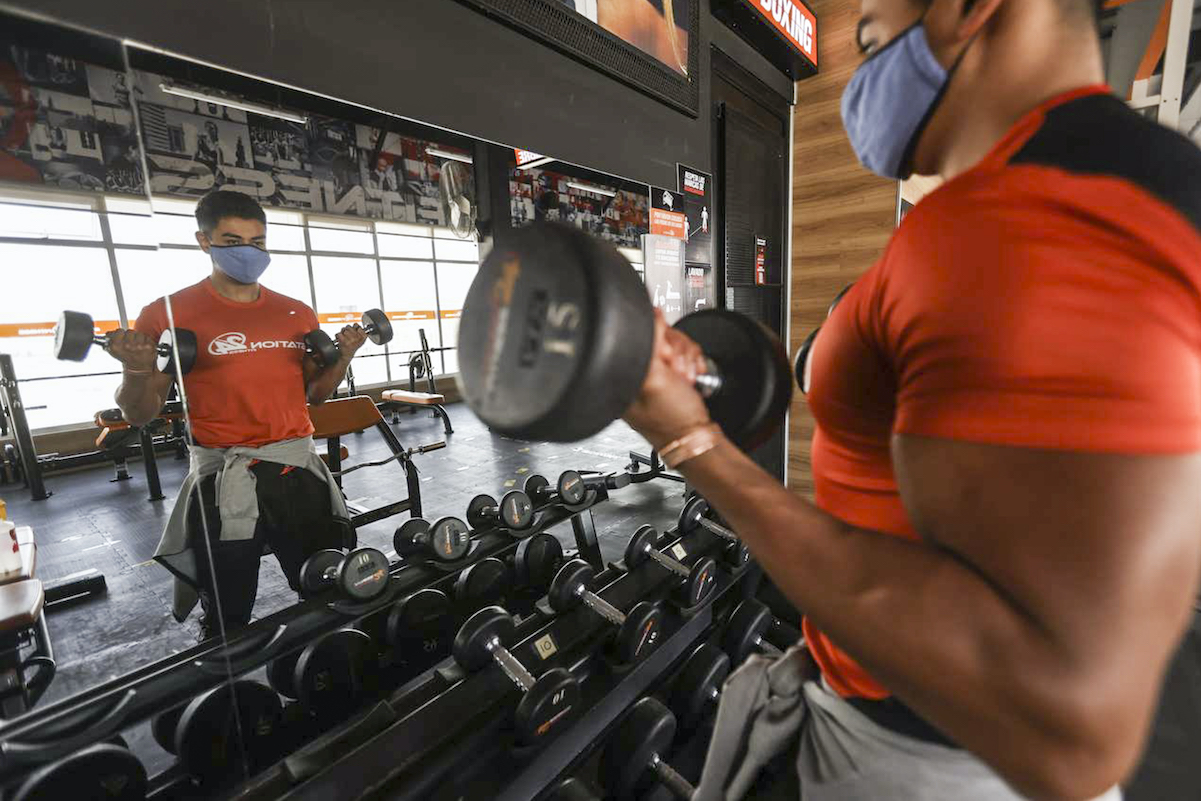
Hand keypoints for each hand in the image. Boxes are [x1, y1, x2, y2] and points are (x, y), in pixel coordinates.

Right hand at [106, 328, 157, 372]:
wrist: (138, 368)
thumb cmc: (127, 359)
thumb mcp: (114, 352)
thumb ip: (109, 340)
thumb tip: (109, 333)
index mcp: (117, 346)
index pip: (119, 331)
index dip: (121, 333)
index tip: (122, 336)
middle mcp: (127, 346)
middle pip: (130, 332)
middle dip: (131, 336)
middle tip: (131, 343)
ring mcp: (139, 346)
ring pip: (139, 334)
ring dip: (139, 338)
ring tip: (138, 346)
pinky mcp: (149, 346)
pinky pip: (147, 337)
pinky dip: (146, 341)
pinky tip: (144, 347)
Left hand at [336, 325, 367, 359]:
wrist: (346, 355)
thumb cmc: (352, 348)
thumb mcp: (360, 341)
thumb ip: (361, 333)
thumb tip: (357, 325)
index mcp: (363, 337)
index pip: (358, 326)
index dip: (355, 328)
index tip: (354, 331)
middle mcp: (358, 338)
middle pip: (349, 326)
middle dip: (347, 330)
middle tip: (347, 335)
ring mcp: (350, 339)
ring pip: (343, 329)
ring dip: (342, 332)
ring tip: (344, 338)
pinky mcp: (343, 340)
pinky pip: (339, 333)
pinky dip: (338, 336)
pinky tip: (340, 340)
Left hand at [622, 309, 712, 449]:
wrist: (696, 438)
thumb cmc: (671, 420)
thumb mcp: (655, 379)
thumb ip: (648, 344)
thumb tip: (651, 315)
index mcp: (621, 371)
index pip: (639, 331)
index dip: (658, 340)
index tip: (664, 357)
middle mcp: (636, 368)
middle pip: (660, 332)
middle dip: (675, 352)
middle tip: (675, 372)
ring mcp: (655, 369)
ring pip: (675, 340)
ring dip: (686, 358)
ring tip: (683, 378)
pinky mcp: (671, 371)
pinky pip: (685, 350)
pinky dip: (692, 362)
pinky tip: (689, 377)